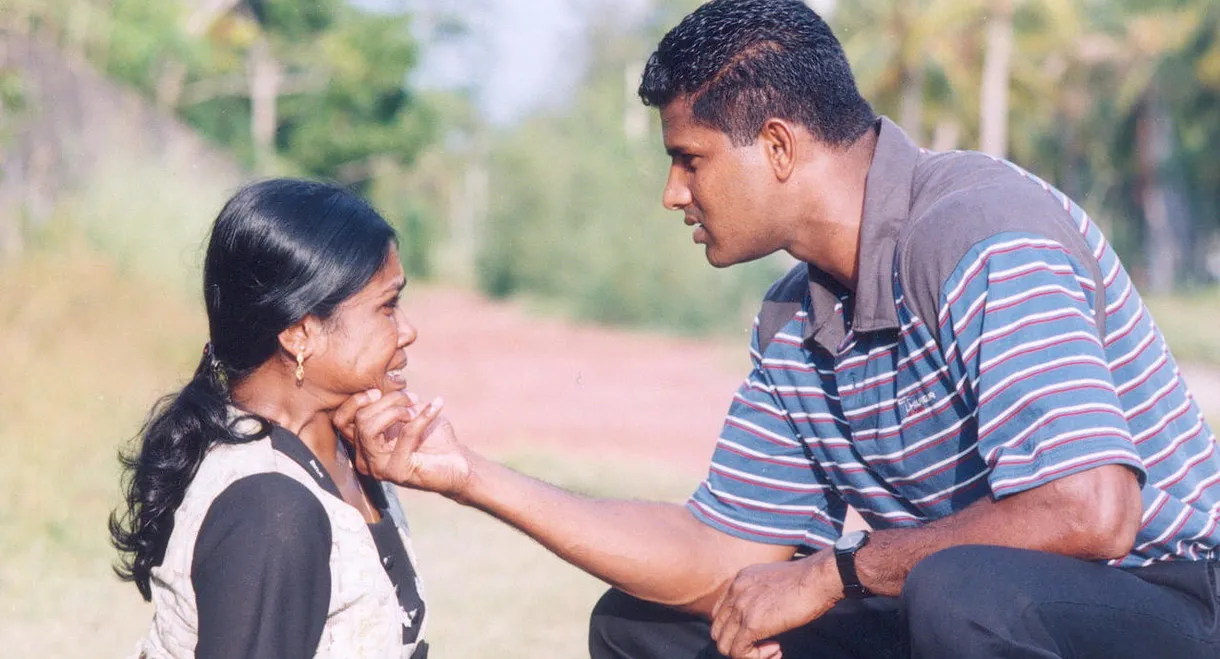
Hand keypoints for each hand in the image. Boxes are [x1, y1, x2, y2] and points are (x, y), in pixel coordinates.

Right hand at [332, 389, 470, 496]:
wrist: (457, 461)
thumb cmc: (432, 436)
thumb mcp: (406, 411)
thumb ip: (388, 402)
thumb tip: (376, 386)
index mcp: (362, 444)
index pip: (341, 421)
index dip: (356, 401)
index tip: (379, 390)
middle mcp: (364, 459)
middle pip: (359, 419)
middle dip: (387, 400)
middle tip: (411, 398)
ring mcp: (378, 468)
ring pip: (370, 427)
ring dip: (397, 410)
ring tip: (417, 408)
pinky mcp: (397, 472)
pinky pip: (405, 435)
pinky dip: (422, 416)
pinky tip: (437, 406)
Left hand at [710, 553, 842, 658]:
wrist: (818, 578)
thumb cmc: (807, 580)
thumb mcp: (773, 581)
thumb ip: (760, 594)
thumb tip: (762, 615)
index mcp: (739, 581)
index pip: (720, 613)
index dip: (736, 629)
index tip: (759, 633)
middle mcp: (734, 592)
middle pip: (718, 630)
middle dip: (738, 643)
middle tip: (765, 644)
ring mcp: (740, 608)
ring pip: (724, 645)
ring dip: (747, 653)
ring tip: (772, 648)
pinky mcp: (752, 624)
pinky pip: (738, 652)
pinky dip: (756, 657)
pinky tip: (776, 649)